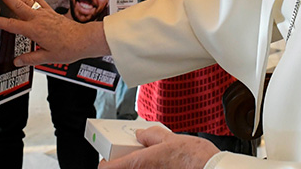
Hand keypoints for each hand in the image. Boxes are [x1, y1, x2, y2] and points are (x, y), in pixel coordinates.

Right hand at [0, 0, 109, 64]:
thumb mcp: (46, 58)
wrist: (83, 40)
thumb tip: (17, 61)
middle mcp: (37, 18)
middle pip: (16, 4)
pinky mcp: (51, 11)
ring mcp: (44, 13)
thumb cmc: (68, 49)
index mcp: (33, 30)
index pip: (10, 25)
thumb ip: (30, 59)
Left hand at [100, 128, 217, 168]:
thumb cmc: (195, 158)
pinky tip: (166, 164)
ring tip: (156, 159)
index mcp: (139, 163)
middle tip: (136, 152)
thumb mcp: (170, 138)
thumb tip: (142, 134)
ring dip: (142, 166)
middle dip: (126, 162)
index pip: (106, 168)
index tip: (109, 157)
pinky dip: (154, 168)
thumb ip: (151, 135)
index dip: (106, 161)